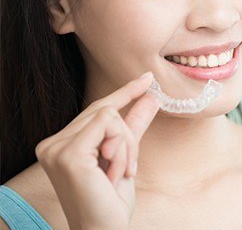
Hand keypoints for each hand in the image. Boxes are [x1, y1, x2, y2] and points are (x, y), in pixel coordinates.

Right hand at [35, 72, 158, 229]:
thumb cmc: (110, 201)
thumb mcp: (125, 156)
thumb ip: (134, 124)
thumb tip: (151, 96)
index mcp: (61, 143)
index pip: (96, 109)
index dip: (124, 92)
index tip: (146, 78)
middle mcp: (52, 143)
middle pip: (105, 110)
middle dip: (127, 136)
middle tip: (130, 168)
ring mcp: (56, 148)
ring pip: (109, 115)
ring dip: (126, 146)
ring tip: (119, 174)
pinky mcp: (69, 153)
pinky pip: (108, 125)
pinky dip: (122, 149)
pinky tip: (114, 174)